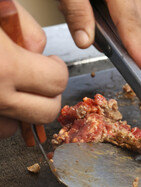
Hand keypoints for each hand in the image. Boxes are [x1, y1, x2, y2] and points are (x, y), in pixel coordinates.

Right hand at [0, 2, 67, 138]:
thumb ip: (25, 28)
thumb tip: (38, 48)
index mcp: (4, 65)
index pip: (57, 81)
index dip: (58, 69)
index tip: (51, 62)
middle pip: (46, 112)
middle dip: (48, 94)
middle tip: (38, 77)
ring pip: (18, 127)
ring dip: (23, 108)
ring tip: (12, 86)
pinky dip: (2, 116)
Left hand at [59, 0, 140, 72]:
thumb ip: (77, 11)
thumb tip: (85, 40)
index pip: (130, 21)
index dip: (138, 47)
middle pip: (136, 20)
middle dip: (135, 44)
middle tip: (138, 64)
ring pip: (132, 14)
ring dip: (125, 33)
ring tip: (117, 46)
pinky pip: (126, 6)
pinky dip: (119, 20)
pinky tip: (106, 25)